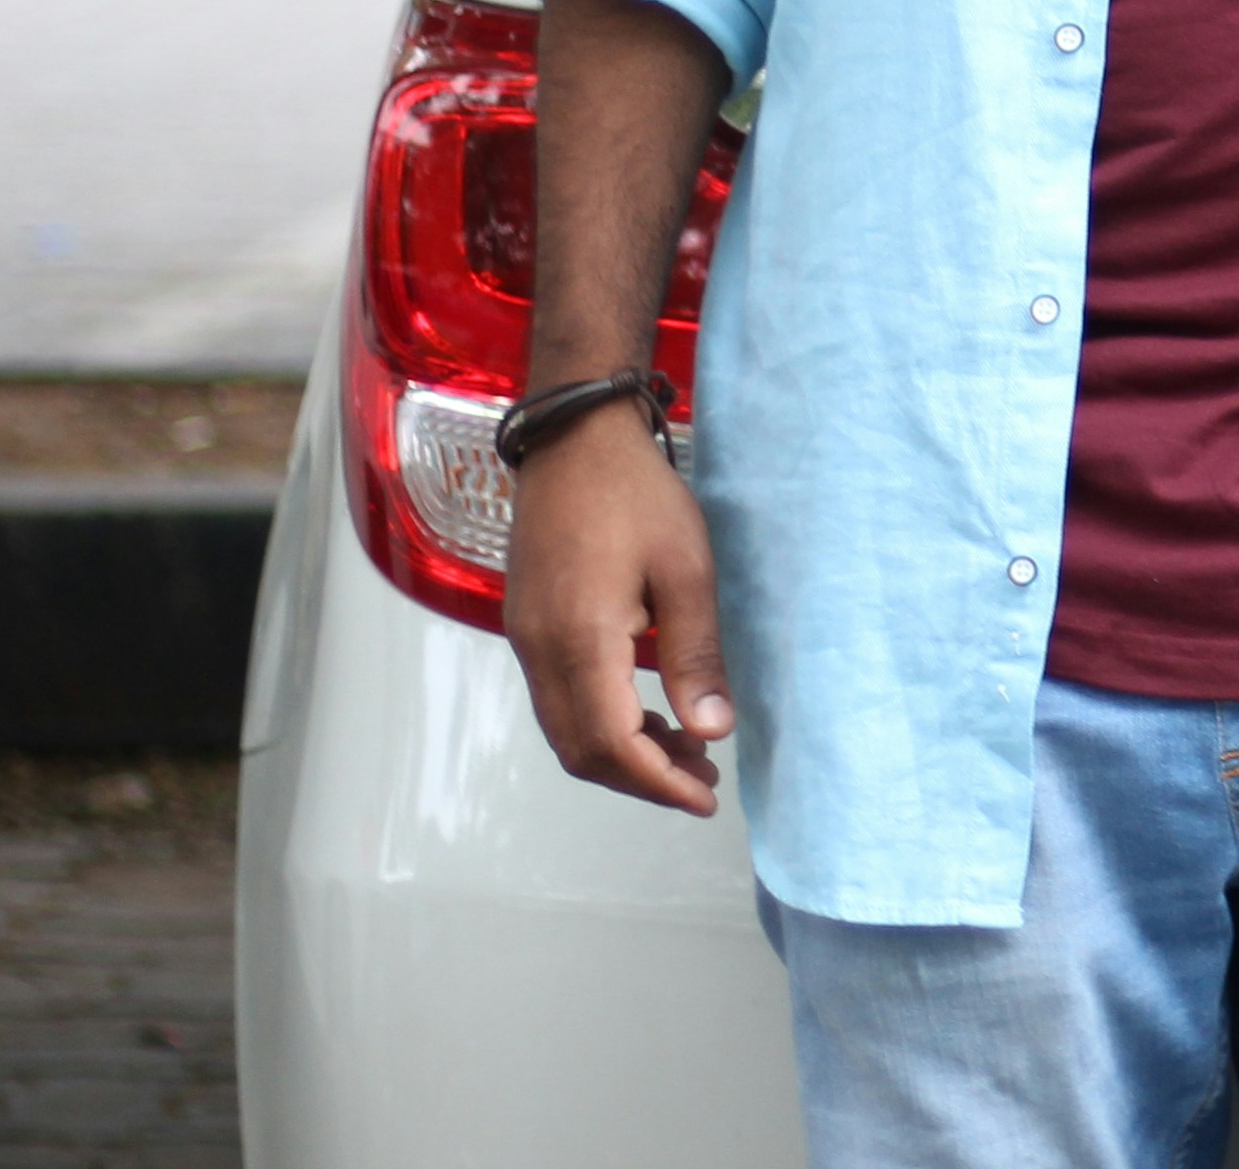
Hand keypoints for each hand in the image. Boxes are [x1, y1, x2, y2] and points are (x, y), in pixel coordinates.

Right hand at [500, 406, 732, 815]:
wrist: (574, 441)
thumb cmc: (636, 494)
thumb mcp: (686, 569)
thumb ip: (696, 655)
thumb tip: (712, 731)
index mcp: (580, 639)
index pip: (612, 745)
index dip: (659, 783)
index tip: (705, 798)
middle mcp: (540, 651)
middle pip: (581, 752)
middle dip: (642, 778)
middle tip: (703, 779)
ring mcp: (526, 641)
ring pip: (566, 731)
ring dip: (621, 753)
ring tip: (687, 748)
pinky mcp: (527, 627)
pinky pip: (558, 700)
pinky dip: (601, 722)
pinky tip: (648, 710)